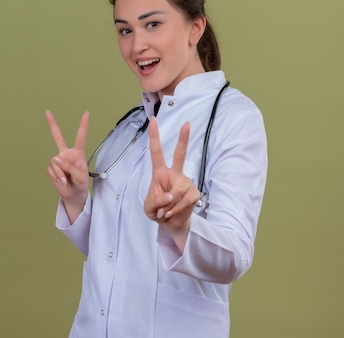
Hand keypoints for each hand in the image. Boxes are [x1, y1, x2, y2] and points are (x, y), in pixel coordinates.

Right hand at [46, 110, 89, 215]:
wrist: (73, 194)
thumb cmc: (81, 184)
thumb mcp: (81, 176)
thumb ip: (71, 167)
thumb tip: (57, 159)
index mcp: (78, 153)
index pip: (80, 136)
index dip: (83, 125)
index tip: (86, 113)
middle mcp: (66, 153)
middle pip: (58, 136)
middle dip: (52, 124)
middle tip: (47, 111)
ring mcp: (58, 160)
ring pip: (55, 161)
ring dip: (61, 172)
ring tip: (67, 179)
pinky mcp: (51, 167)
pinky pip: (51, 169)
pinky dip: (56, 176)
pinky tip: (61, 180)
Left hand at [144, 117, 199, 249]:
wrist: (171, 223)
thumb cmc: (158, 211)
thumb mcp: (149, 207)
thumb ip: (156, 200)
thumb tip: (170, 195)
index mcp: (160, 173)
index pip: (156, 152)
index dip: (154, 136)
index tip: (153, 120)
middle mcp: (174, 174)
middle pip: (180, 154)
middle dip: (183, 139)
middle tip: (187, 123)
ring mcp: (185, 182)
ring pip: (176, 191)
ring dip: (168, 205)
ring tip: (165, 210)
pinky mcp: (194, 193)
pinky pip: (184, 201)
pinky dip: (175, 210)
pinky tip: (172, 212)